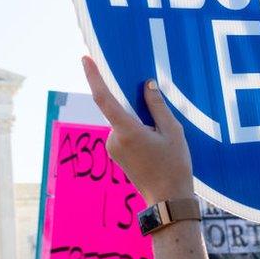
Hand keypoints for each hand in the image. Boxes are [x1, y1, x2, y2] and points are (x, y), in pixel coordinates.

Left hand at [81, 56, 193, 204]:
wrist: (167, 200)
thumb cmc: (174, 165)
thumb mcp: (172, 131)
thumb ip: (157, 106)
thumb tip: (147, 85)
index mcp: (127, 131)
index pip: (104, 99)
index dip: (93, 77)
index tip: (85, 59)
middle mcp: (114, 138)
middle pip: (120, 109)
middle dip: (137, 107)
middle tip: (159, 123)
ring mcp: (113, 148)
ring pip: (123, 121)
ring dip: (139, 121)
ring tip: (161, 140)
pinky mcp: (115, 153)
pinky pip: (124, 132)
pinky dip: (136, 130)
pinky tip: (154, 145)